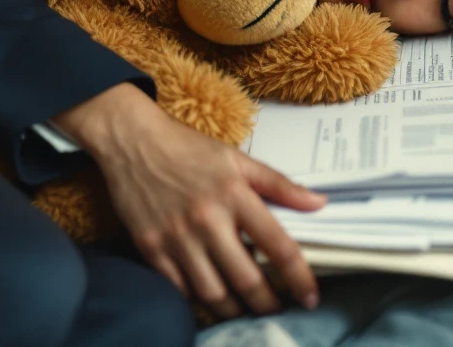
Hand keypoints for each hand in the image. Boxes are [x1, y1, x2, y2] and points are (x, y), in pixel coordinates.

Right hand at [52, 83, 326, 318]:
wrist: (133, 141)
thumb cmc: (188, 149)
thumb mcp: (238, 159)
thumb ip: (279, 184)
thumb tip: (319, 202)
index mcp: (235, 194)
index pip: (277, 245)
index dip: (299, 277)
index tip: (310, 297)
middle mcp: (208, 219)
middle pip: (247, 279)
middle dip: (268, 304)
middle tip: (278, 310)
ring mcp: (177, 237)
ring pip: (213, 292)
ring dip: (234, 310)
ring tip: (246, 310)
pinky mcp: (150, 248)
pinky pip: (179, 289)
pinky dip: (198, 301)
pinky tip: (210, 299)